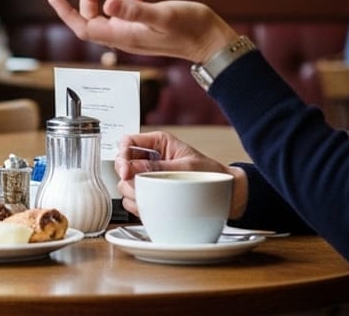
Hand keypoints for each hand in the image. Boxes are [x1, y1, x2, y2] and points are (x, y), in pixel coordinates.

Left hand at [47, 0, 236, 63]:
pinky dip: (121, 5)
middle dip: (85, 1)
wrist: (211, 42)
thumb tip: (108, 4)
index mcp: (124, 36)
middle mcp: (126, 38)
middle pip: (91, 23)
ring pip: (106, 20)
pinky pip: (123, 19)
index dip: (67, 14)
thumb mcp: (161, 16)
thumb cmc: (190, 28)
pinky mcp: (146, 31)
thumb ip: (135, 10)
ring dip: (99, 2)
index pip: (85, 28)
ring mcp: (135, 36)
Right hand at [114, 132, 245, 217]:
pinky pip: (132, 200)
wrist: (226, 194)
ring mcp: (148, 177)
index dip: (122, 154)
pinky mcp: (150, 194)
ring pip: (124, 184)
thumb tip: (131, 170)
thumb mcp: (185, 168)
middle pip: (122, 164)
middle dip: (126, 178)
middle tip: (136, 187)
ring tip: (149, 198)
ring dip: (132, 193)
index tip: (125, 170)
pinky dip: (137, 205)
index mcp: (158, 143)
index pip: (128, 142)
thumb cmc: (210, 174)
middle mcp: (150, 158)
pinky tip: (151, 206)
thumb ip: (157, 169)